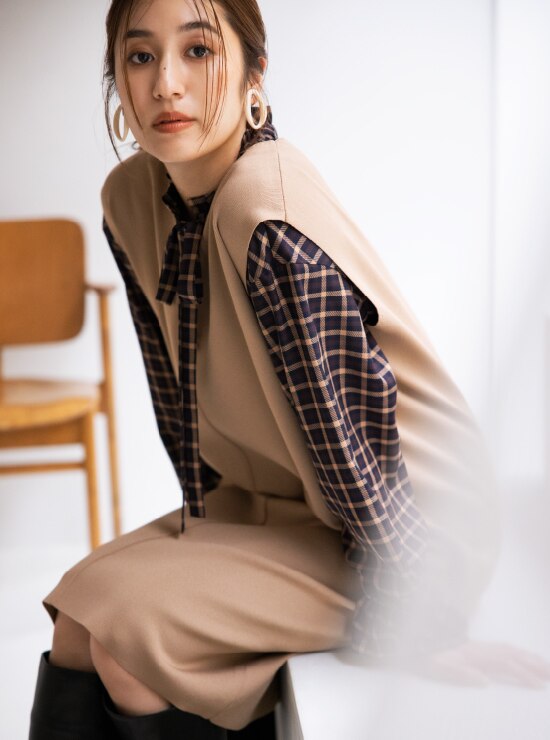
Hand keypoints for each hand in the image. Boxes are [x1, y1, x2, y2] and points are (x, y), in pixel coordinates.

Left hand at [405, 639, 549, 688]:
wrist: (413, 642)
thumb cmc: (426, 657)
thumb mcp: (439, 668)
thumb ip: (461, 674)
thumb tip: (485, 682)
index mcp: (472, 652)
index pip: (503, 661)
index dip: (522, 671)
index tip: (537, 684)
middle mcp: (477, 647)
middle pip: (510, 652)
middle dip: (532, 662)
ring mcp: (477, 647)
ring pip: (508, 650)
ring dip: (527, 657)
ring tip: (545, 668)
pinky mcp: (475, 650)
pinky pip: (501, 650)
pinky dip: (516, 654)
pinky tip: (523, 661)